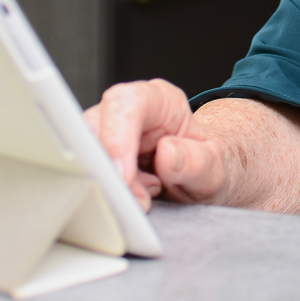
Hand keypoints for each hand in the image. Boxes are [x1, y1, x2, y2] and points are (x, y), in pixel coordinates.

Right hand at [84, 79, 230, 210]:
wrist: (203, 181)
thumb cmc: (207, 166)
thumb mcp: (215, 168)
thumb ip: (196, 161)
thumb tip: (168, 153)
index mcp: (161, 101)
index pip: (127, 103)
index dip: (118, 137)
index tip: (124, 176)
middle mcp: (129, 113)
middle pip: (95, 128)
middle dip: (109, 169)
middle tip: (134, 199)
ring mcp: (110, 136)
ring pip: (84, 153)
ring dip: (108, 184)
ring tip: (142, 200)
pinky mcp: (100, 160)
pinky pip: (87, 174)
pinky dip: (106, 192)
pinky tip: (133, 199)